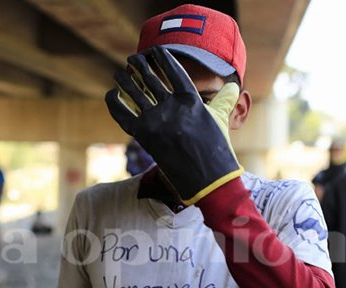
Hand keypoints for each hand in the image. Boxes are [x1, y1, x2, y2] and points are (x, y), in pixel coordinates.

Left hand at [105, 46, 242, 204]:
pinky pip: (123, 115)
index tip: (155, 50)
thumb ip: (223, 100)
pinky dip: (114, 103)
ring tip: (119, 74)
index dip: (163, 57)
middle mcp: (171, 108)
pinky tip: (111, 94)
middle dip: (140, 66)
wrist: (208, 179)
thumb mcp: (220, 120)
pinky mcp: (144, 137)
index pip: (174, 70)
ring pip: (134, 93)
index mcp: (190, 100)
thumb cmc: (217, 150)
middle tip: (133, 59)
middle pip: (150, 79)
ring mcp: (156, 122)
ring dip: (124, 81)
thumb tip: (234, 86)